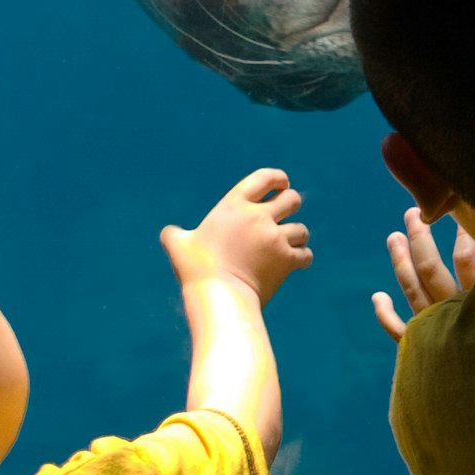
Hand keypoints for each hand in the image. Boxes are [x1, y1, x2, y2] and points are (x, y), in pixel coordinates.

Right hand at [162, 168, 311, 307]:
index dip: (277, 178)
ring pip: (301, 229)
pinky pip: (305, 254)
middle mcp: (258, 217)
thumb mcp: (179, 246)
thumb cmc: (196, 270)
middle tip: (285, 214)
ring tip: (290, 242)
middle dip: (291, 205)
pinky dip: (302, 258)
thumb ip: (175, 234)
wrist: (218, 295)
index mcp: (234, 206)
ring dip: (297, 235)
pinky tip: (295, 262)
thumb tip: (170, 233)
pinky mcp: (287, 260)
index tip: (282, 183)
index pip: (265, 178)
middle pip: (291, 199)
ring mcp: (275, 238)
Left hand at [371, 210, 474, 340]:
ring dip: (400, 262)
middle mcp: (451, 314)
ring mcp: (432, 332)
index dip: (463, 236)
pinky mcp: (419, 351)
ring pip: (412, 290)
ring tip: (393, 236)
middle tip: (412, 213)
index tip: (461, 217)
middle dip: (419, 238)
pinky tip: (377, 297)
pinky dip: (385, 314)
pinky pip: (398, 330)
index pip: (465, 259)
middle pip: (429, 269)